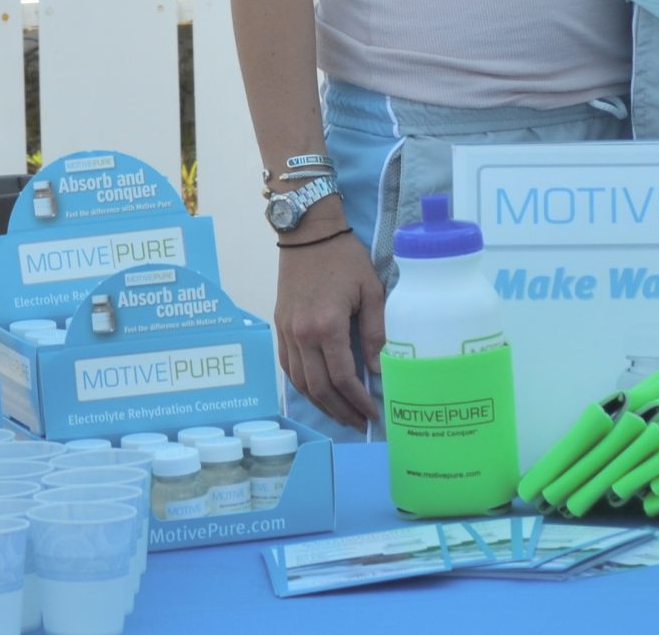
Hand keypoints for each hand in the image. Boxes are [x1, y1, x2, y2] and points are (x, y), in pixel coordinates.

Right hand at [275, 224, 385, 429]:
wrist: (309, 234)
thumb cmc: (345, 258)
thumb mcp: (370, 290)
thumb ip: (375, 331)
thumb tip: (378, 368)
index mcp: (327, 325)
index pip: (342, 376)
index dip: (358, 399)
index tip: (373, 412)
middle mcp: (302, 335)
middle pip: (320, 387)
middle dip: (341, 410)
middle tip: (359, 424)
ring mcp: (287, 333)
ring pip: (301, 382)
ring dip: (322, 404)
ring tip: (341, 415)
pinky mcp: (280, 327)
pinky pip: (288, 367)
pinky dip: (303, 386)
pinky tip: (319, 393)